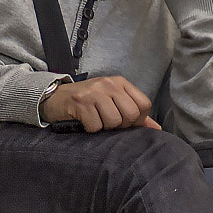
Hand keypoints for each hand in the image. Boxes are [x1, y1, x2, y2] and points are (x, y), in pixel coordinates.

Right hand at [40, 75, 163, 131]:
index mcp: (120, 83)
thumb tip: (156, 129)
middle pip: (130, 114)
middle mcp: (109, 84)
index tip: (124, 121)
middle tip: (107, 122)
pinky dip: (90, 129)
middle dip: (120, 125)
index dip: (137, 119)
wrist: (55, 98)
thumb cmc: (88, 102)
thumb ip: (135, 115)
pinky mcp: (80, 103)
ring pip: (113, 122)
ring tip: (95, 120)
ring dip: (104, 127)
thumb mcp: (112, 101)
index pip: (144, 104)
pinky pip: (95, 126)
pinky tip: (84, 121)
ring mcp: (94, 92)